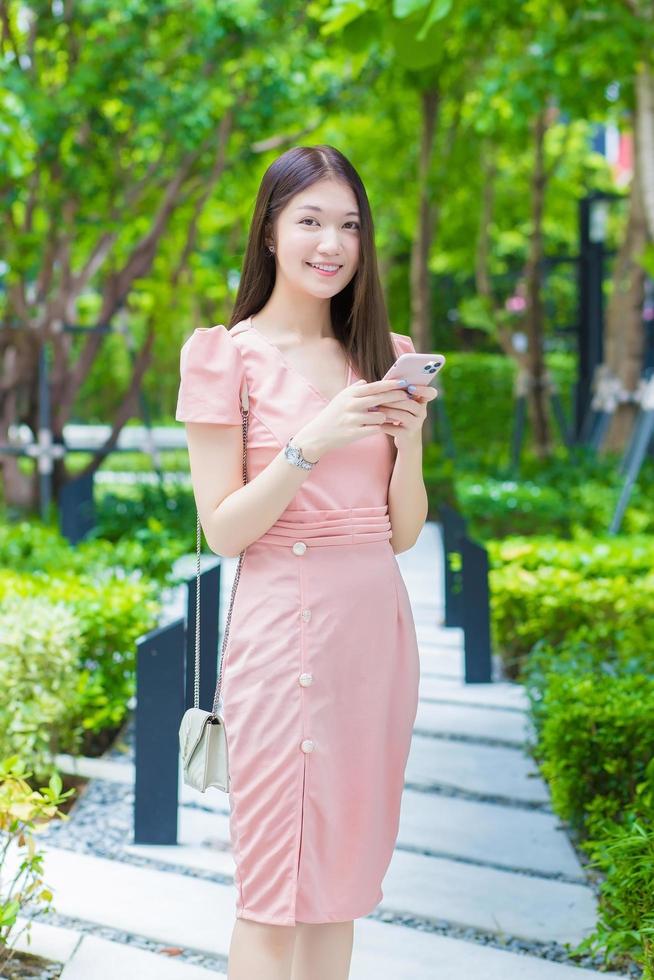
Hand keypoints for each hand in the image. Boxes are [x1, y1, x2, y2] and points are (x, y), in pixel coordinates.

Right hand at [294, 378, 419, 460]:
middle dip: (397, 397)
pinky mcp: (354, 433)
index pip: (375, 387)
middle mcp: (351, 405)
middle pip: (380, 398)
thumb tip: (366, 382)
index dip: (391, 384)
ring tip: (390, 417)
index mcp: (350, 395)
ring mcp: (353, 419)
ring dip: (387, 417)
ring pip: (380, 416)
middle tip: (408, 396)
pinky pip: (375, 429)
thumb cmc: (331, 415)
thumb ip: (354, 389)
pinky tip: (383, 428)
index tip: (404, 382)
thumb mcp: (340, 398)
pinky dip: (381, 428)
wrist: (317, 435)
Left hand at [374, 383, 438, 450]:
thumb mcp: (402, 402)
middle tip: (379, 395)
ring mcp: (416, 424)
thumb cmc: (400, 414)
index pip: (431, 393)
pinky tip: (375, 422)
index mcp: (422, 401)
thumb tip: (385, 381)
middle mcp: (422, 412)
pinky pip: (395, 429)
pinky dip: (384, 425)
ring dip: (387, 410)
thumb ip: (398, 391)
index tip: (410, 388)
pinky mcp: (408, 435)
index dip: (423, 390)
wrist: (406, 438)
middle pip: (410, 403)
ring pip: (403, 415)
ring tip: (374, 407)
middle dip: (393, 399)